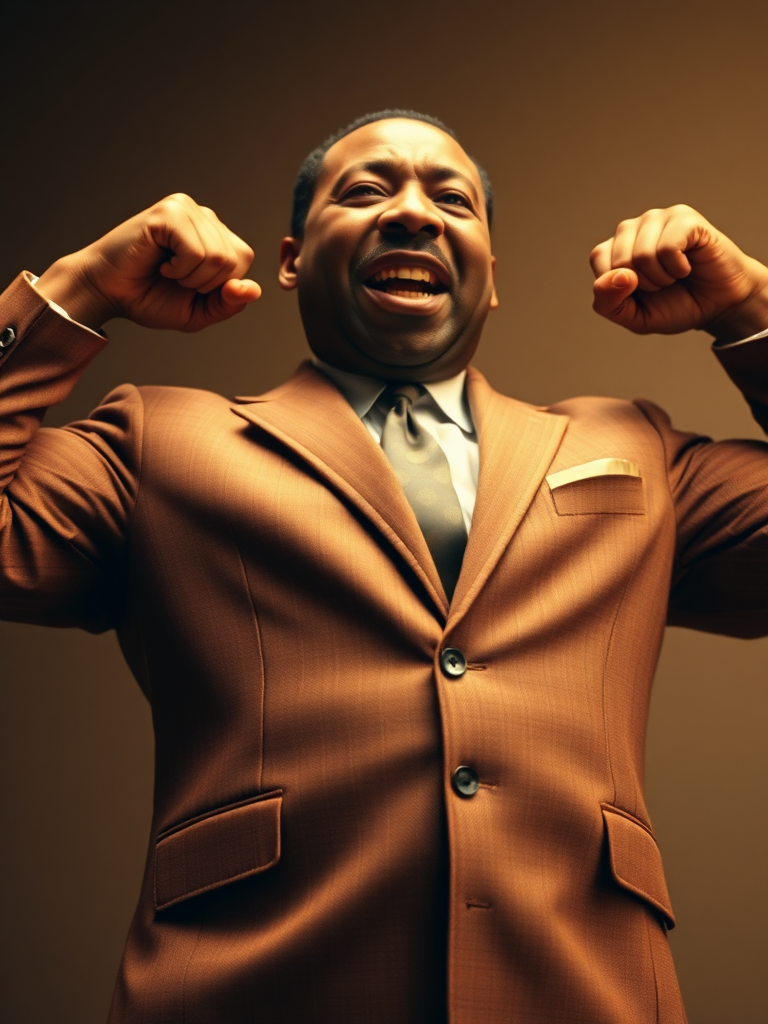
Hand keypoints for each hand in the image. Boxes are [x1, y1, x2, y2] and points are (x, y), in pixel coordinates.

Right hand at [35, 194, 260, 331]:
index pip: (244, 260)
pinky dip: (179, 268)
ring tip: (167, 270)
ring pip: (218, 256)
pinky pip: (197, 251)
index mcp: (214, 234)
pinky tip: (160, 261)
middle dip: (205, 283)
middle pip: (234, 259)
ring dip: (190, 277)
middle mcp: (203, 216)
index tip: (188, 285)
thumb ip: (229, 303)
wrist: (107, 292)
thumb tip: (253, 290)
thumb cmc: (149, 298)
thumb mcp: (199, 312)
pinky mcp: (168, 212)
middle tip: (175, 278)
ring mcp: (186, 209)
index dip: (219, 286)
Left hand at [590, 205, 767, 340]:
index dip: (620, 287)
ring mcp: (659, 218)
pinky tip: (687, 265)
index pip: (599, 260)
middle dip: (644, 285)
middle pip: (621, 261)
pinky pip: (667, 248)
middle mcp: (633, 227)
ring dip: (662, 278)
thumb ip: (608, 303)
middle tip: (663, 284)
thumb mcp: (633, 317)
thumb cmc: (674, 306)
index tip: (640, 291)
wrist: (717, 305)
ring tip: (675, 274)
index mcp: (614, 247)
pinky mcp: (684, 218)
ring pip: (643, 254)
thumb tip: (617, 276)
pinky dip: (678, 267)